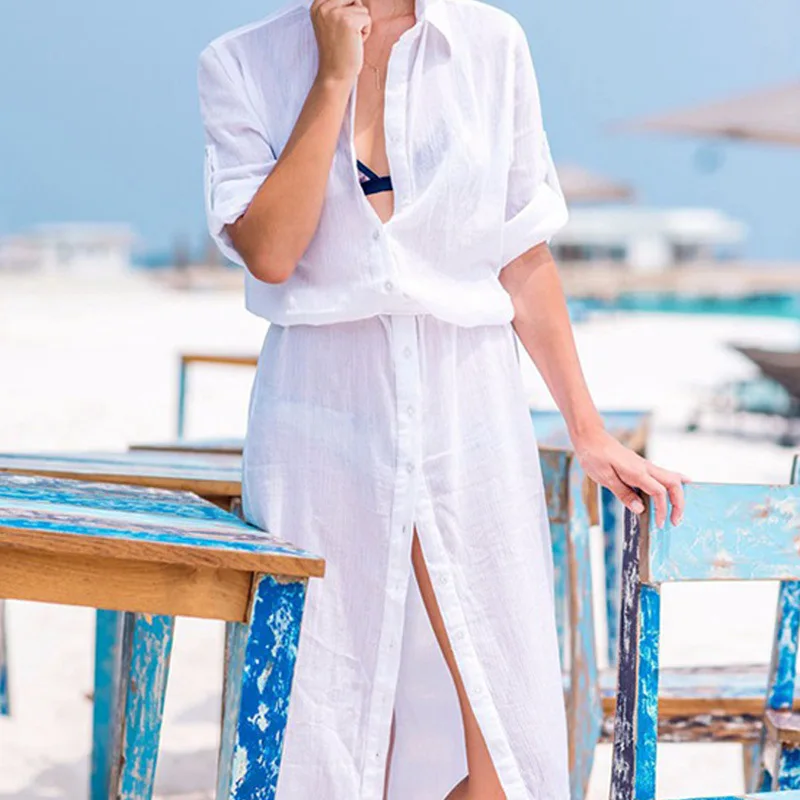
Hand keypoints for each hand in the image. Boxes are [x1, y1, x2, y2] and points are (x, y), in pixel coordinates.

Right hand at [311, 0, 371, 84]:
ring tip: (349, 39)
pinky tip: (355, 42)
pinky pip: (367, 19)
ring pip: (361, 9)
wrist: (334, 74)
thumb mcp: (331, 23)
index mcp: (317, 6)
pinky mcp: (348, 21)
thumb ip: (338, 7)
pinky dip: (365, 32)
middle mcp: (324, 7)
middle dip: (355, 16)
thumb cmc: (336, 52)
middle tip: (346, 34)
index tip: (342, 28)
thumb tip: (357, 0)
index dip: (347, 11)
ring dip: (360, 25)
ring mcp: (335, 13)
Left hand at [572, 427, 689, 528]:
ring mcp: (644, 465)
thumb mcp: (604, 478)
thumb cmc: (594, 456)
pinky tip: (676, 488)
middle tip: (675, 521)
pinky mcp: (640, 465)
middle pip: (673, 484)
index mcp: (637, 472)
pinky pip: (662, 475)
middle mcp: (645, 467)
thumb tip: (640, 509)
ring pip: (671, 477)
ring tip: (678, 510)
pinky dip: (671, 484)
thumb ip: (623, 493)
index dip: (662, 510)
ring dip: (677, 494)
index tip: (658, 524)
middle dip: (678, 503)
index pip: (659, 493)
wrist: (591, 438)